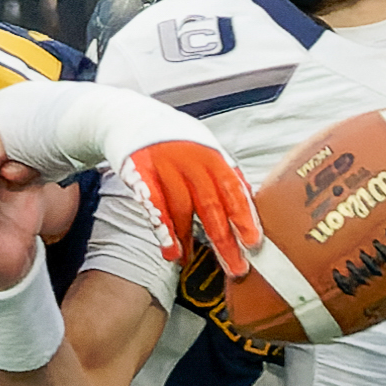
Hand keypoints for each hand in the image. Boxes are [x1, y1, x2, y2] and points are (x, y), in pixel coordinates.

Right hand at [123, 139, 263, 273]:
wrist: (132, 118)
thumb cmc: (176, 140)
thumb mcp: (206, 149)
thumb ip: (226, 175)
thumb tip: (250, 204)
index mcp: (212, 155)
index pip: (233, 190)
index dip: (244, 217)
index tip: (253, 243)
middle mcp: (191, 159)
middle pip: (211, 206)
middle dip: (225, 241)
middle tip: (236, 267)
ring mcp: (165, 165)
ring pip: (181, 209)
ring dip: (187, 239)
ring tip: (191, 261)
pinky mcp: (140, 172)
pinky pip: (154, 207)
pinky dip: (163, 231)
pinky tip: (170, 251)